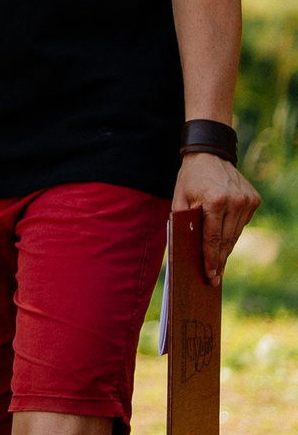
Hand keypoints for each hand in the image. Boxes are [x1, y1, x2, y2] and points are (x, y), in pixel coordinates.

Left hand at [174, 153, 260, 284]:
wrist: (210, 155)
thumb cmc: (190, 179)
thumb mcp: (179, 198)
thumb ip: (182, 221)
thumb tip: (186, 249)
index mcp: (215, 201)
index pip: (213, 238)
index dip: (211, 259)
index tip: (211, 276)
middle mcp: (235, 201)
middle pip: (226, 240)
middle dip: (219, 260)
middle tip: (214, 279)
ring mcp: (247, 201)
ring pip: (236, 234)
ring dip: (226, 249)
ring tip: (218, 266)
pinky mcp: (254, 200)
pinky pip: (241, 224)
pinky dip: (232, 232)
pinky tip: (224, 240)